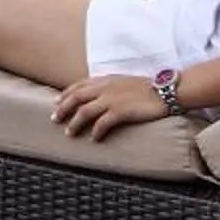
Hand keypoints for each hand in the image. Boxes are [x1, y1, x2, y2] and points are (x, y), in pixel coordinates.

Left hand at [52, 74, 172, 140]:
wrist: (165, 90)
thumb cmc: (146, 87)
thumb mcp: (123, 81)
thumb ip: (109, 86)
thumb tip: (98, 95)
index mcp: (105, 80)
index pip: (78, 86)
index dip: (65, 94)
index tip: (56, 102)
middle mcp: (104, 88)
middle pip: (76, 98)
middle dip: (63, 109)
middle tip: (54, 119)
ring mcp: (111, 99)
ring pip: (84, 112)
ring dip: (75, 123)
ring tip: (69, 133)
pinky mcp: (121, 111)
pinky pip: (102, 123)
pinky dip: (95, 131)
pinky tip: (93, 139)